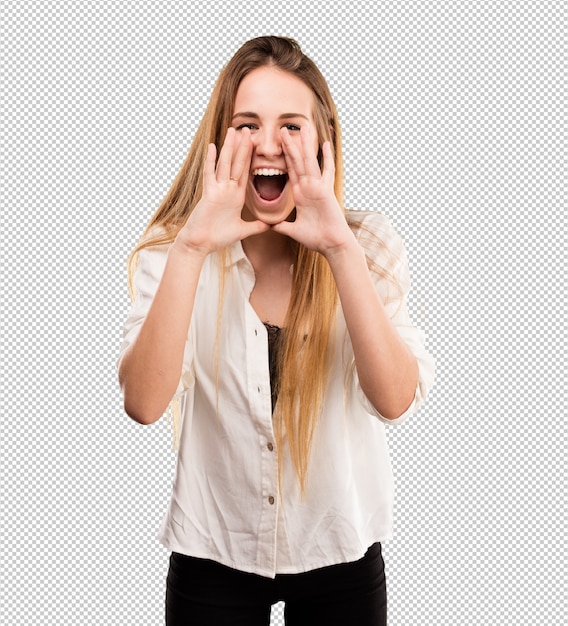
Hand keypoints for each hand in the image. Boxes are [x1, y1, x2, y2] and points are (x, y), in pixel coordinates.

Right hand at [176, 127, 268, 254]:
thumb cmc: (217, 237)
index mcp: (236, 196)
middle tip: (249, 129)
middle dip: (243, 147)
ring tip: (233, 130)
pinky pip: (210, 175)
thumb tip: (271, 226)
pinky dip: (211, 161)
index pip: (245, 172)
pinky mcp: (209, 194)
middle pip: (237, 164)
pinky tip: (212, 147)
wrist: (200, 244)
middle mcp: (227, 190)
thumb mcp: (242, 230)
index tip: (257, 144)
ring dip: (229, 147)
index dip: (251, 158)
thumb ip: (256, 226)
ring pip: (225, 164)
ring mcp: (218, 190)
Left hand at [271, 124, 353, 255]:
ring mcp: (317, 188)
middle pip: (297, 161)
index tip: (276, 144)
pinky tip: (325, 144)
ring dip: (305, 144)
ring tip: (301, 127)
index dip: (283, 157)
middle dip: (290, 145)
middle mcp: (308, 188)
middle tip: (283, 128)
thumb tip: (270, 226)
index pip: (290, 171)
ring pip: (309, 161)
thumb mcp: (294, 230)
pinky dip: (326, 158)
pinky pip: (326, 171)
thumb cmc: (316, 239)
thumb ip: (282, 226)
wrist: (331, 245)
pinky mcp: (325, 191)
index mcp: (300, 195)